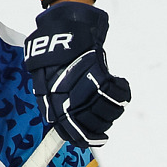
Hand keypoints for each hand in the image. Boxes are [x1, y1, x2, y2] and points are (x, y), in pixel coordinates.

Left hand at [22, 2, 130, 147]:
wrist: (62, 27)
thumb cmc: (53, 56)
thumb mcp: (44, 82)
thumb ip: (54, 105)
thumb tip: (68, 128)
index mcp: (52, 103)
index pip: (71, 131)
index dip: (87, 138)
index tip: (100, 139)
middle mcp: (65, 98)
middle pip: (91, 124)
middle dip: (104, 122)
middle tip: (110, 112)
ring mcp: (80, 86)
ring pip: (105, 111)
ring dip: (114, 107)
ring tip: (115, 99)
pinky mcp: (96, 72)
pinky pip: (115, 92)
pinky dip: (122, 91)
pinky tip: (121, 85)